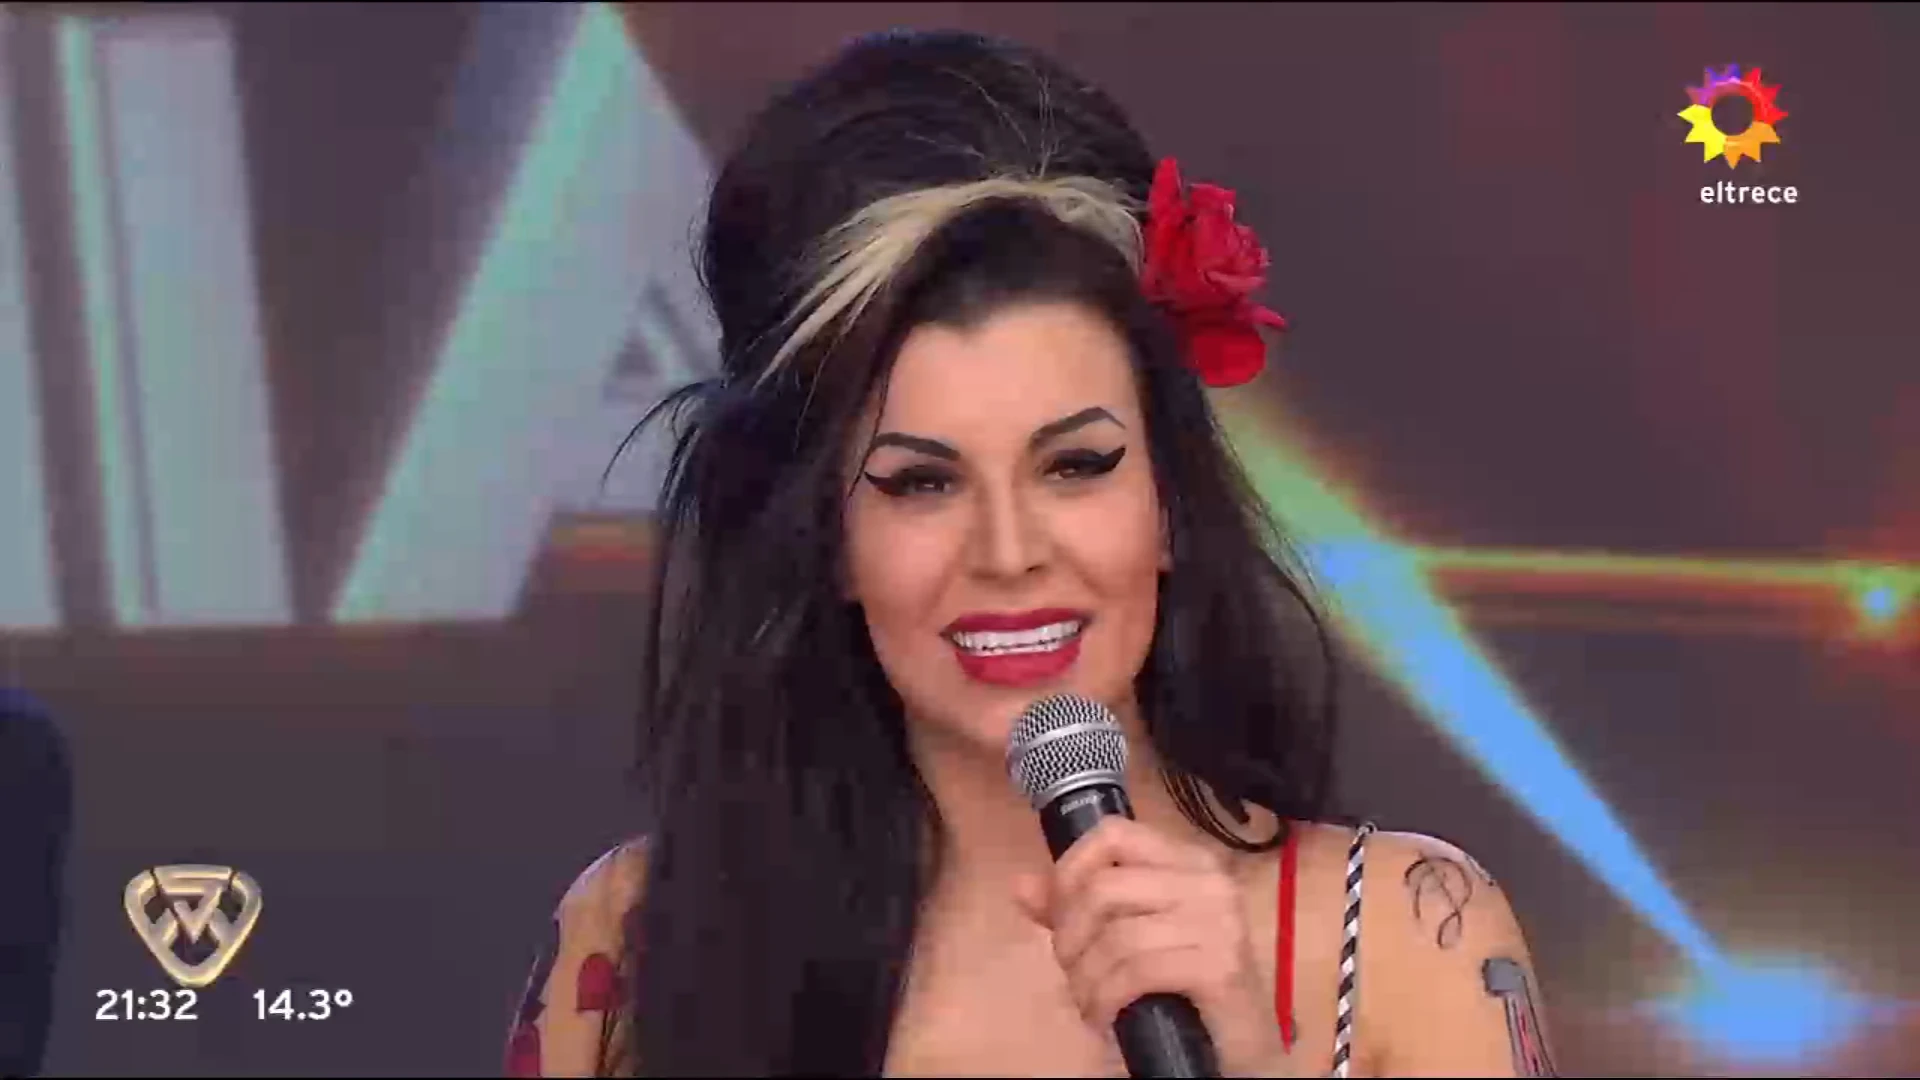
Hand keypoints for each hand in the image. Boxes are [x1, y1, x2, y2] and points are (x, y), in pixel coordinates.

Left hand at [1013, 817, 1299, 1077]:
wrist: (1236, 1050)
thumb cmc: (1181, 990)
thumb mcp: (1124, 941)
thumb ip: (1075, 910)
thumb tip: (1021, 885)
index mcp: (1189, 861)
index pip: (1113, 834)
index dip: (1070, 871)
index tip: (1058, 914)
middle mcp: (1210, 882)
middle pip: (1104, 888)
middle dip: (1070, 936)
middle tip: (1072, 972)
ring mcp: (1220, 923)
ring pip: (1116, 934)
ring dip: (1086, 978)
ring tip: (1089, 1001)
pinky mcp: (1220, 967)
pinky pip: (1137, 971)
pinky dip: (1107, 999)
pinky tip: (1104, 1017)